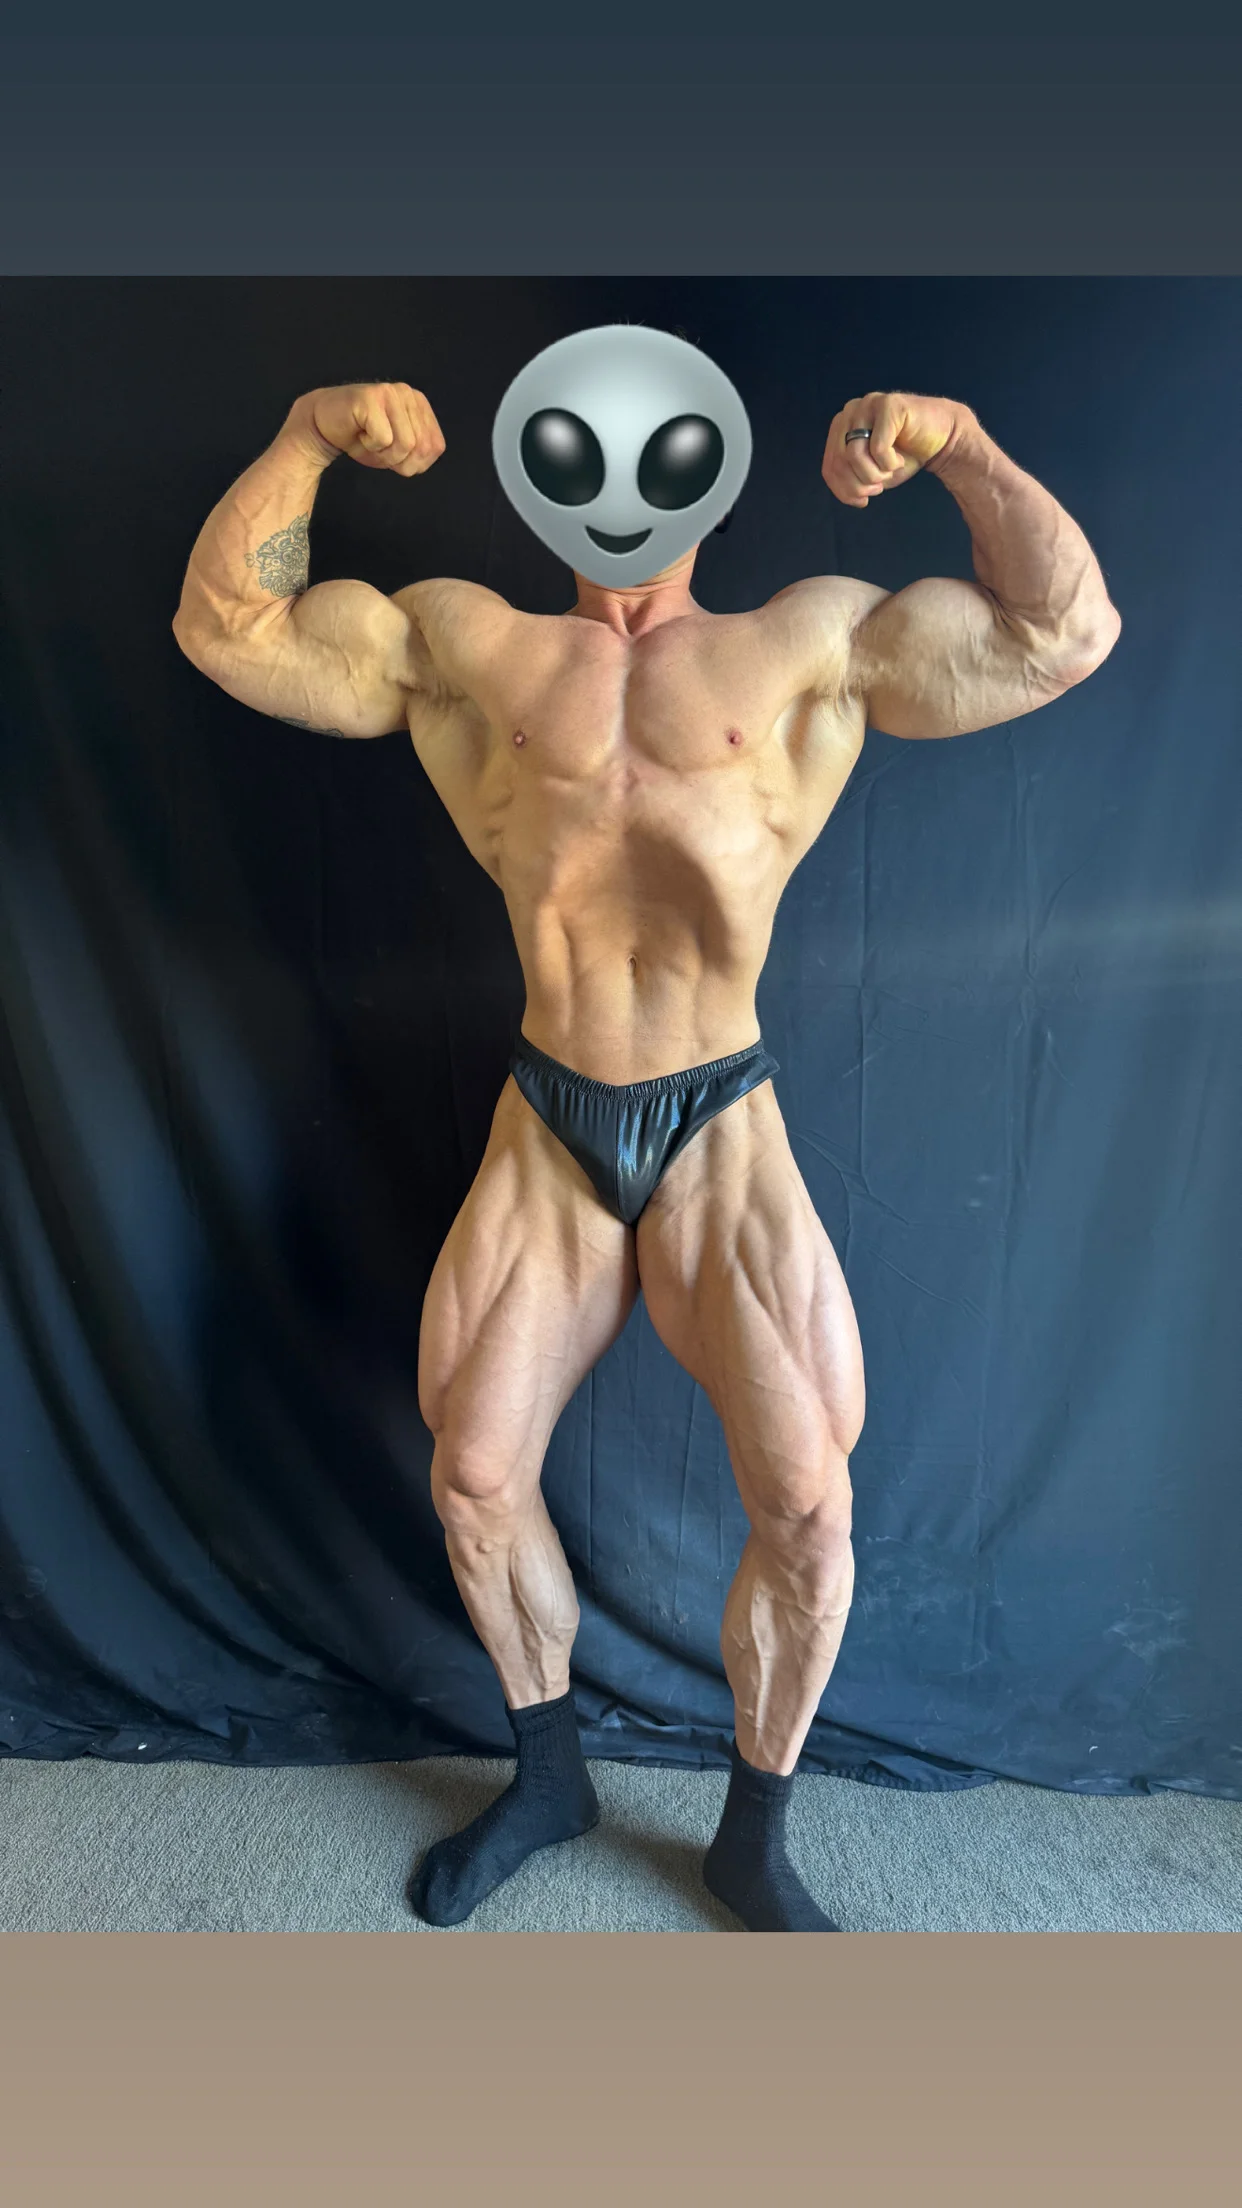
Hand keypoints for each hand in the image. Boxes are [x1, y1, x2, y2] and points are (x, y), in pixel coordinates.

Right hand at [286, 383, 445, 476]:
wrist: (323, 425)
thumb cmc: (362, 438)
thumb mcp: (399, 450)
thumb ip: (418, 453)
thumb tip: (424, 455)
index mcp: (420, 405)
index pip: (435, 446)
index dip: (414, 463)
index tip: (393, 453)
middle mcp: (408, 394)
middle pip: (421, 448)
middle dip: (398, 461)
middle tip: (379, 448)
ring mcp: (390, 392)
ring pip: (405, 445)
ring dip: (384, 455)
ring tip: (369, 440)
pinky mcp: (372, 398)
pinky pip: (383, 439)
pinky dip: (369, 446)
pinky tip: (360, 432)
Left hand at [821, 392, 973, 508]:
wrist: (943, 440)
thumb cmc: (906, 456)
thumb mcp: (871, 473)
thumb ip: (851, 480)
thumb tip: (845, 493)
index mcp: (841, 426)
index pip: (829, 466)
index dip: (844, 491)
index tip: (864, 498)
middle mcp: (850, 411)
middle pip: (839, 461)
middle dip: (858, 485)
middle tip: (878, 487)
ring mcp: (868, 404)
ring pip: (854, 455)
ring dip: (874, 474)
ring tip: (890, 470)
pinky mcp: (888, 405)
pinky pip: (878, 447)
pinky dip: (889, 463)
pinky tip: (900, 458)